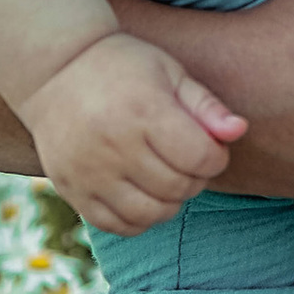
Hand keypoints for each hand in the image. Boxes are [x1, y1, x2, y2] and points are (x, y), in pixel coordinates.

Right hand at [24, 32, 246, 235]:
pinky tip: (142, 195)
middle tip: (188, 160)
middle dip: (196, 178)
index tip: (209, 145)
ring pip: (150, 213)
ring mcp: (89, 172)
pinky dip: (138, 219)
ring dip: (170, 202)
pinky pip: (116, 225)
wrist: (54, 71)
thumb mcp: (168, 71)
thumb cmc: (123, 68)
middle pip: (178, 188)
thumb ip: (206, 105)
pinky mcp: (71, 190)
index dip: (216, 156)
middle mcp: (114, 145)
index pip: (201, 157)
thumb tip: (239, 131)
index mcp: (144, 111)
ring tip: (167, 178)